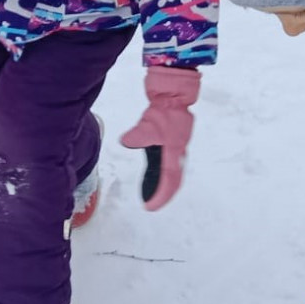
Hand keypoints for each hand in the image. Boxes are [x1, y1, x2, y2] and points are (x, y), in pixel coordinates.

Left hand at [119, 66, 198, 210]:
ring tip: (151, 195)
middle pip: (173, 181)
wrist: (174, 96)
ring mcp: (178, 150)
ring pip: (172, 174)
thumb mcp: (148, 124)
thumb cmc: (164, 111)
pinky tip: (153, 176)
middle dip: (163, 195)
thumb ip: (138, 135)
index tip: (150, 207)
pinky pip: (170, 166)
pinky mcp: (174, 145)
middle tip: (151, 205)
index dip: (160, 196)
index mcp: (173, 153)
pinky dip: (162, 175)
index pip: (169, 180)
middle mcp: (178, 155)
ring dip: (163, 186)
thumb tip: (126, 141)